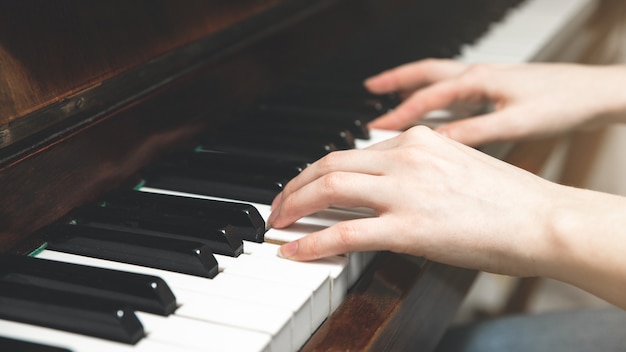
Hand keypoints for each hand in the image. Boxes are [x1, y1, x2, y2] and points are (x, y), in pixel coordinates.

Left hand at [269, 126, 559, 276]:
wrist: (543, 220)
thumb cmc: (507, 199)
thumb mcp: (458, 163)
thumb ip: (418, 167)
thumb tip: (385, 184)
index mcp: (418, 140)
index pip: (352, 151)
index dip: (320, 170)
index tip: (307, 185)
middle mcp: (406, 157)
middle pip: (329, 163)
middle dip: (295, 184)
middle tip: (279, 203)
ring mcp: (405, 191)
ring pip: (328, 188)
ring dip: (294, 205)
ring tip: (278, 221)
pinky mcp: (408, 228)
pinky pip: (344, 232)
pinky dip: (312, 241)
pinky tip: (294, 250)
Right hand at [365, 59, 625, 145]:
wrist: (596, 93)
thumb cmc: (562, 104)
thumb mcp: (514, 123)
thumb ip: (472, 132)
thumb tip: (435, 144)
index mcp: (477, 80)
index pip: (426, 98)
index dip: (397, 114)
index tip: (375, 127)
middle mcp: (478, 74)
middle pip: (426, 73)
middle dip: (396, 81)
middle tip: (371, 88)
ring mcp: (487, 78)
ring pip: (440, 76)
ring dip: (413, 82)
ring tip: (392, 90)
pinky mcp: (497, 86)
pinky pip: (455, 85)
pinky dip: (436, 92)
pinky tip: (438, 106)